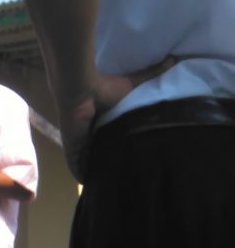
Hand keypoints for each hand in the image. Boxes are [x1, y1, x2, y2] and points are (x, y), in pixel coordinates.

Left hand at [61, 56, 176, 180]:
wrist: (80, 89)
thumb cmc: (104, 88)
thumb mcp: (133, 86)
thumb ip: (151, 75)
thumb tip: (174, 58)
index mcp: (102, 126)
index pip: (111, 145)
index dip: (120, 153)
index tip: (134, 163)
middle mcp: (90, 138)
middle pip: (101, 158)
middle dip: (112, 167)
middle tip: (130, 180)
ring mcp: (80, 147)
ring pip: (91, 166)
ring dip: (100, 175)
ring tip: (116, 188)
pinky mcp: (72, 153)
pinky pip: (79, 171)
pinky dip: (87, 179)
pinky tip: (98, 189)